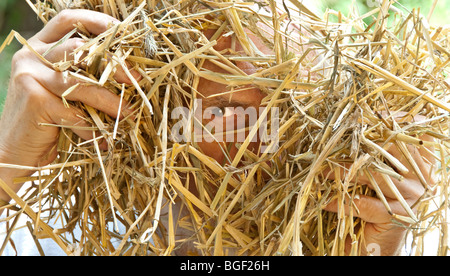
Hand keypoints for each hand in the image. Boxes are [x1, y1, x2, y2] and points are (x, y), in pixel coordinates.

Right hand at [0, 10, 135, 200]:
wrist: (13, 152)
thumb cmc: (47, 121)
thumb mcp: (64, 93)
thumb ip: (83, 76)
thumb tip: (131, 75)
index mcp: (38, 48)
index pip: (67, 20)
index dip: (96, 21)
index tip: (121, 31)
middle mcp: (31, 57)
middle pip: (80, 49)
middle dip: (114, 65)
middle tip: (137, 81)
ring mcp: (30, 77)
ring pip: (82, 83)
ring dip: (110, 101)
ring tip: (128, 114)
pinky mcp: (35, 101)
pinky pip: (75, 113)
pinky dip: (93, 129)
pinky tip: (102, 141)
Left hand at [324, 120, 435, 254]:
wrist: (376, 247)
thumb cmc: (372, 204)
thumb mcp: (373, 176)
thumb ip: (370, 154)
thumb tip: (343, 128)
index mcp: (419, 162)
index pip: (410, 134)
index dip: (393, 122)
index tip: (369, 113)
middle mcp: (421, 176)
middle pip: (389, 150)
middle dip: (357, 144)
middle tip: (330, 142)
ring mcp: (412, 196)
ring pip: (374, 175)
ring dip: (342, 172)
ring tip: (320, 171)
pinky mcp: (398, 216)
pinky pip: (364, 204)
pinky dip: (341, 202)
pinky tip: (325, 201)